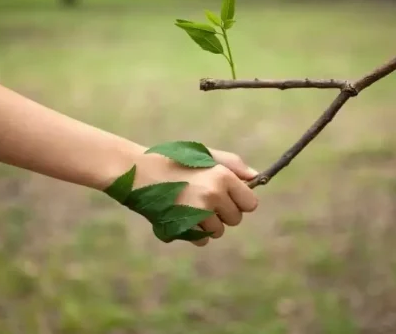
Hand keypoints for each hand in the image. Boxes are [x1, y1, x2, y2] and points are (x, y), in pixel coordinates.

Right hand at [132, 147, 259, 246]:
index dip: (240, 201)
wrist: (138, 171)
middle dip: (223, 213)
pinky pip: (201, 240)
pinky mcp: (183, 227)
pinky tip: (181, 216)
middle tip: (203, 198)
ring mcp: (197, 213)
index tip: (227, 196)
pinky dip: (194, 233)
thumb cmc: (174, 160)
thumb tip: (257, 177)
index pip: (250, 203)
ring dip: (208, 224)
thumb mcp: (205, 155)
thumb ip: (233, 165)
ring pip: (218, 231)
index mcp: (222, 176)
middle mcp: (213, 195)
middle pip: (235, 219)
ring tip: (189, 205)